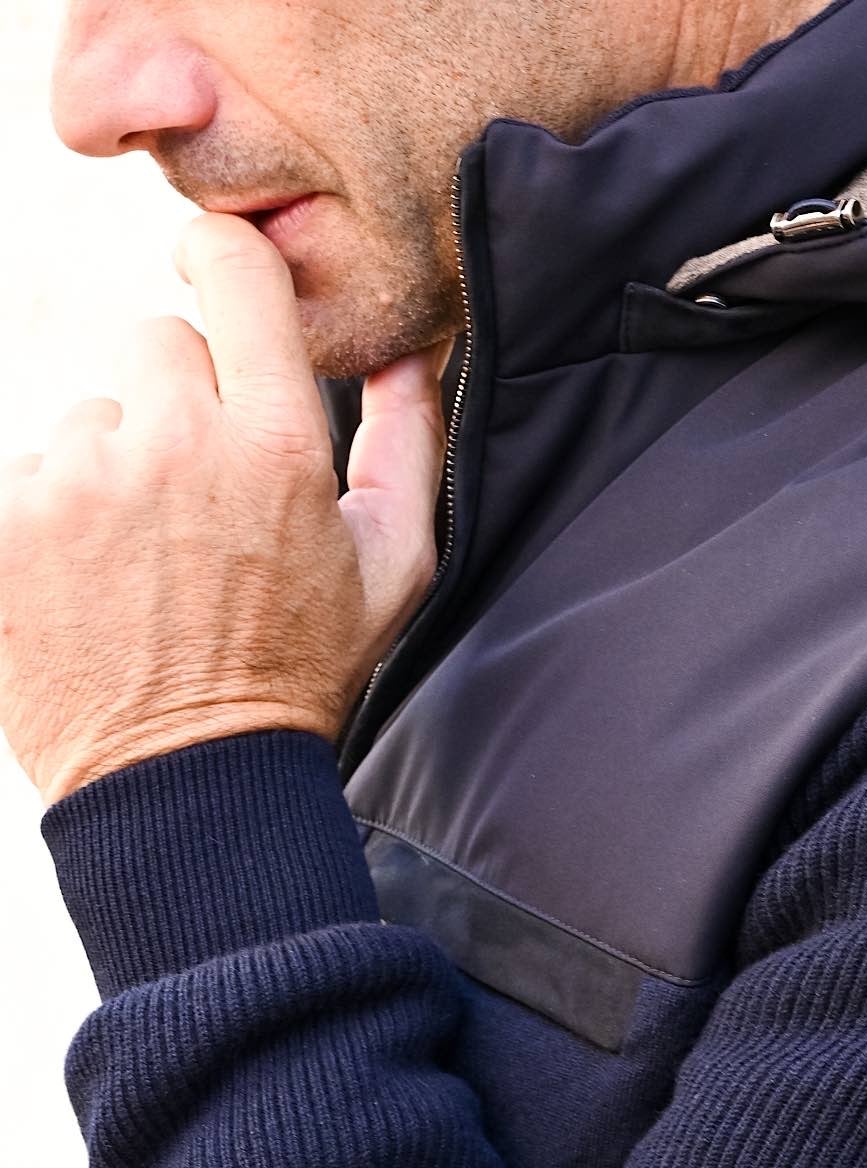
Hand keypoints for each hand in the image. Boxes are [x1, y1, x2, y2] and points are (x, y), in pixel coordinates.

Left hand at [0, 211, 451, 806]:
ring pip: (87, 423)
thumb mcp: (393, 570)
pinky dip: (51, 524)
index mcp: (274, 443)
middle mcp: (170, 443)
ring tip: (142, 569)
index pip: (230, 268)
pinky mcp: (3, 525)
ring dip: (110, 475)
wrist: (187, 784)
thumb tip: (405, 348)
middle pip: (154, 346)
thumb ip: (408, 443)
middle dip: (176, 407)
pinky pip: (27, 479)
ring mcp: (74, 483)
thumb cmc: (299, 674)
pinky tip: (92, 590)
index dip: (224, 266)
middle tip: (199, 509)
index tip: (218, 286)